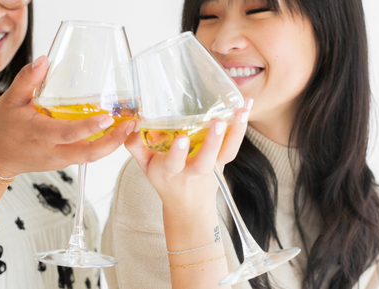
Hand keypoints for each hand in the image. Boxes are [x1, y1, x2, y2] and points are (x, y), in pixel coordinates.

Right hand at [0, 56, 135, 176]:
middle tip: (131, 126)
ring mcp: (60, 160)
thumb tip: (44, 60)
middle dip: (113, 142)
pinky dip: (102, 147)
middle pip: (88, 153)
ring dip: (112, 145)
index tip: (108, 117)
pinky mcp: (64, 162)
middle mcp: (53, 151)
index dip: (90, 127)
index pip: (69, 133)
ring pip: (90, 157)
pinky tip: (114, 133)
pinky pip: (86, 156)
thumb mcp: (10, 100)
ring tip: (129, 127)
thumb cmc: (3, 128)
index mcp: (40, 134)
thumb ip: (27, 79)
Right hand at [125, 99, 251, 212]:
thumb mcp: (144, 166)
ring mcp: (210, 167)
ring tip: (241, 110)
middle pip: (204, 161)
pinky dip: (241, 126)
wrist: (187, 206)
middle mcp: (191, 171)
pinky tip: (246, 106)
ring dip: (234, 132)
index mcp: (169, 171)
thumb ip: (135, 146)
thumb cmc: (165, 180)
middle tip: (218, 122)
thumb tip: (132, 123)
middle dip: (211, 142)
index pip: (173, 163)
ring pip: (224, 153)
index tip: (181, 138)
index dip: (177, 153)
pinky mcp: (222, 162)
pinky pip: (233, 146)